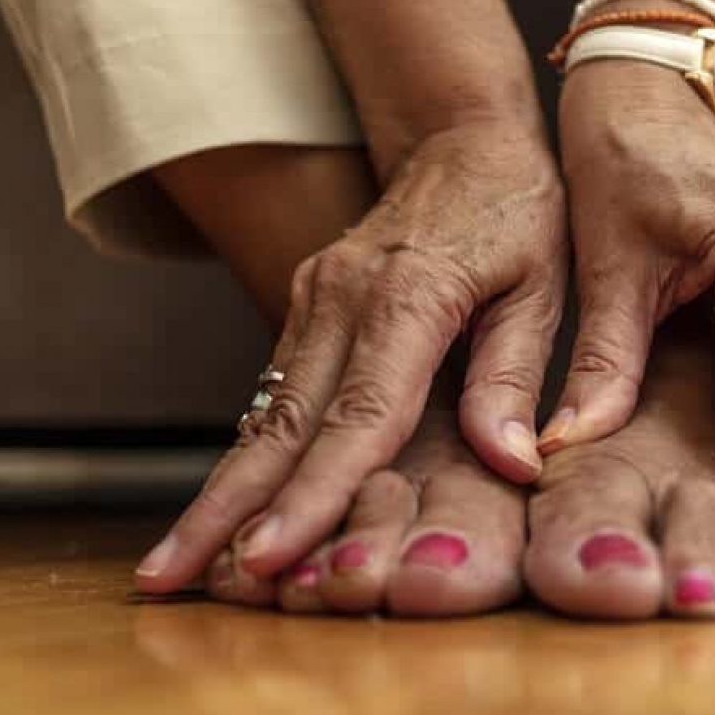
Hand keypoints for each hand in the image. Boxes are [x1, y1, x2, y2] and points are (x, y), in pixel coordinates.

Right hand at [137, 123, 565, 591]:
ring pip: (261, 415)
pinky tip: (217, 511)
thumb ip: (515, 376)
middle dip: (223, 511)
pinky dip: (243, 457)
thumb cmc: (519, 213)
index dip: (313, 494)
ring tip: (172, 563)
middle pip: (280, 426)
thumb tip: (511, 464)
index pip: (357, 416)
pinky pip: (271, 395)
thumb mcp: (544, 287)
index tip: (269, 557)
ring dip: (215, 492)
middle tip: (169, 578)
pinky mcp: (305, 306)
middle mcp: (341, 299)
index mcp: (409, 297)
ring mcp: (313, 300)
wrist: (464, 136)